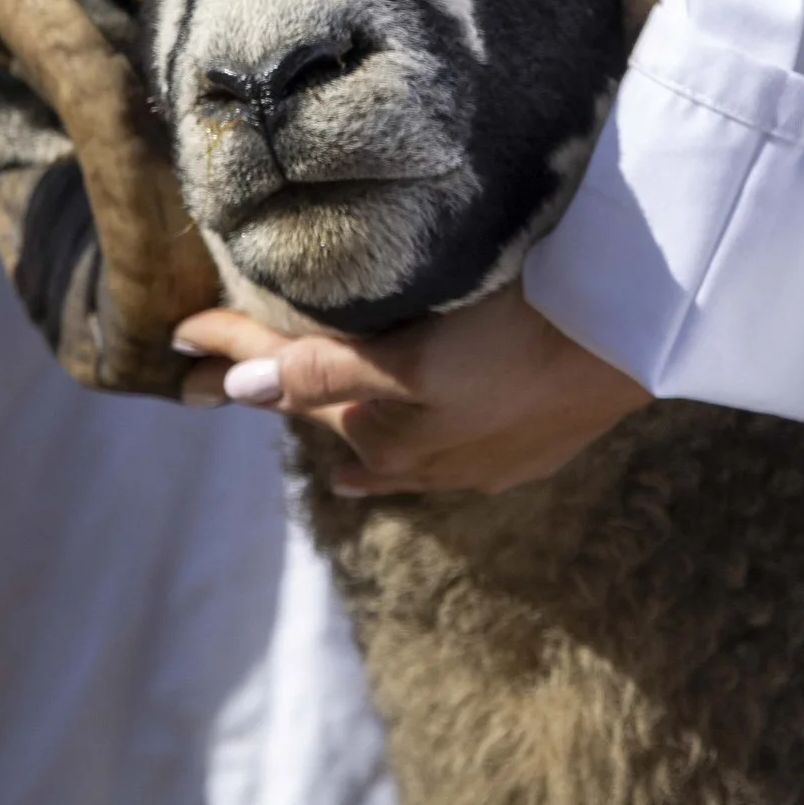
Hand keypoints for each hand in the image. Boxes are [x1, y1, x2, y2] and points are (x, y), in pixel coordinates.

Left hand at [173, 282, 650, 495]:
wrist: (630, 349)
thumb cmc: (517, 344)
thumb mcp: (412, 362)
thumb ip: (323, 372)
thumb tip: (238, 389)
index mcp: (383, 430)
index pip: (284, 379)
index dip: (229, 351)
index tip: (172, 336)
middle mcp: (417, 456)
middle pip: (323, 410)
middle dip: (268, 388)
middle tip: (217, 374)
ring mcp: (468, 458)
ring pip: (377, 440)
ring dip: (331, 424)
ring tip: (293, 425)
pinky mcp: (515, 451)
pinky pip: (429, 460)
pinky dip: (388, 458)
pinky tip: (372, 468)